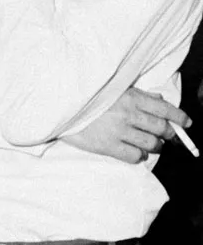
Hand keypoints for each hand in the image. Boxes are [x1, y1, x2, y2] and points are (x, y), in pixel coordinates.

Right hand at [67, 87, 190, 163]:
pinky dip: (139, 156)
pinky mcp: (106, 145)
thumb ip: (138, 94)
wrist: (58, 106)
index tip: (186, 123)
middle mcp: (128, 114)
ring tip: (152, 146)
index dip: (180, 117)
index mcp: (130, 97)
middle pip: (160, 128)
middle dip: (169, 134)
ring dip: (155, 146)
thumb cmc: (86, 96)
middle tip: (167, 136)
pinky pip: (133, 156)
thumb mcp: (113, 89)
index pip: (165, 109)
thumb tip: (160, 101)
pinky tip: (136, 153)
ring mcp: (118, 131)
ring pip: (151, 144)